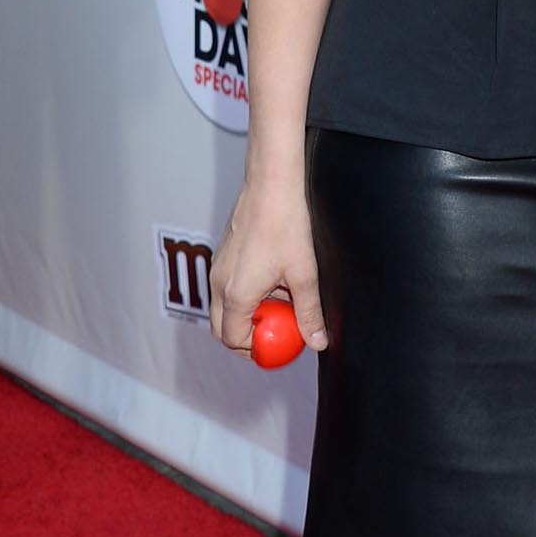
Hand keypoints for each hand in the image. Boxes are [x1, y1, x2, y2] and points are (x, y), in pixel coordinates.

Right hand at [211, 182, 326, 355]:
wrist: (271, 185)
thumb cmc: (286, 225)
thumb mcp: (304, 276)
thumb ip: (309, 312)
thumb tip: (317, 342)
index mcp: (235, 294)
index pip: (234, 339)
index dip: (255, 351)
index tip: (278, 348)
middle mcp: (219, 283)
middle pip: (222, 328)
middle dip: (247, 338)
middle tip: (276, 336)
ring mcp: (218, 268)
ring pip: (224, 307)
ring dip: (249, 314)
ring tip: (281, 304)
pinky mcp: (223, 255)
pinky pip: (227, 287)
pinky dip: (246, 295)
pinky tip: (275, 281)